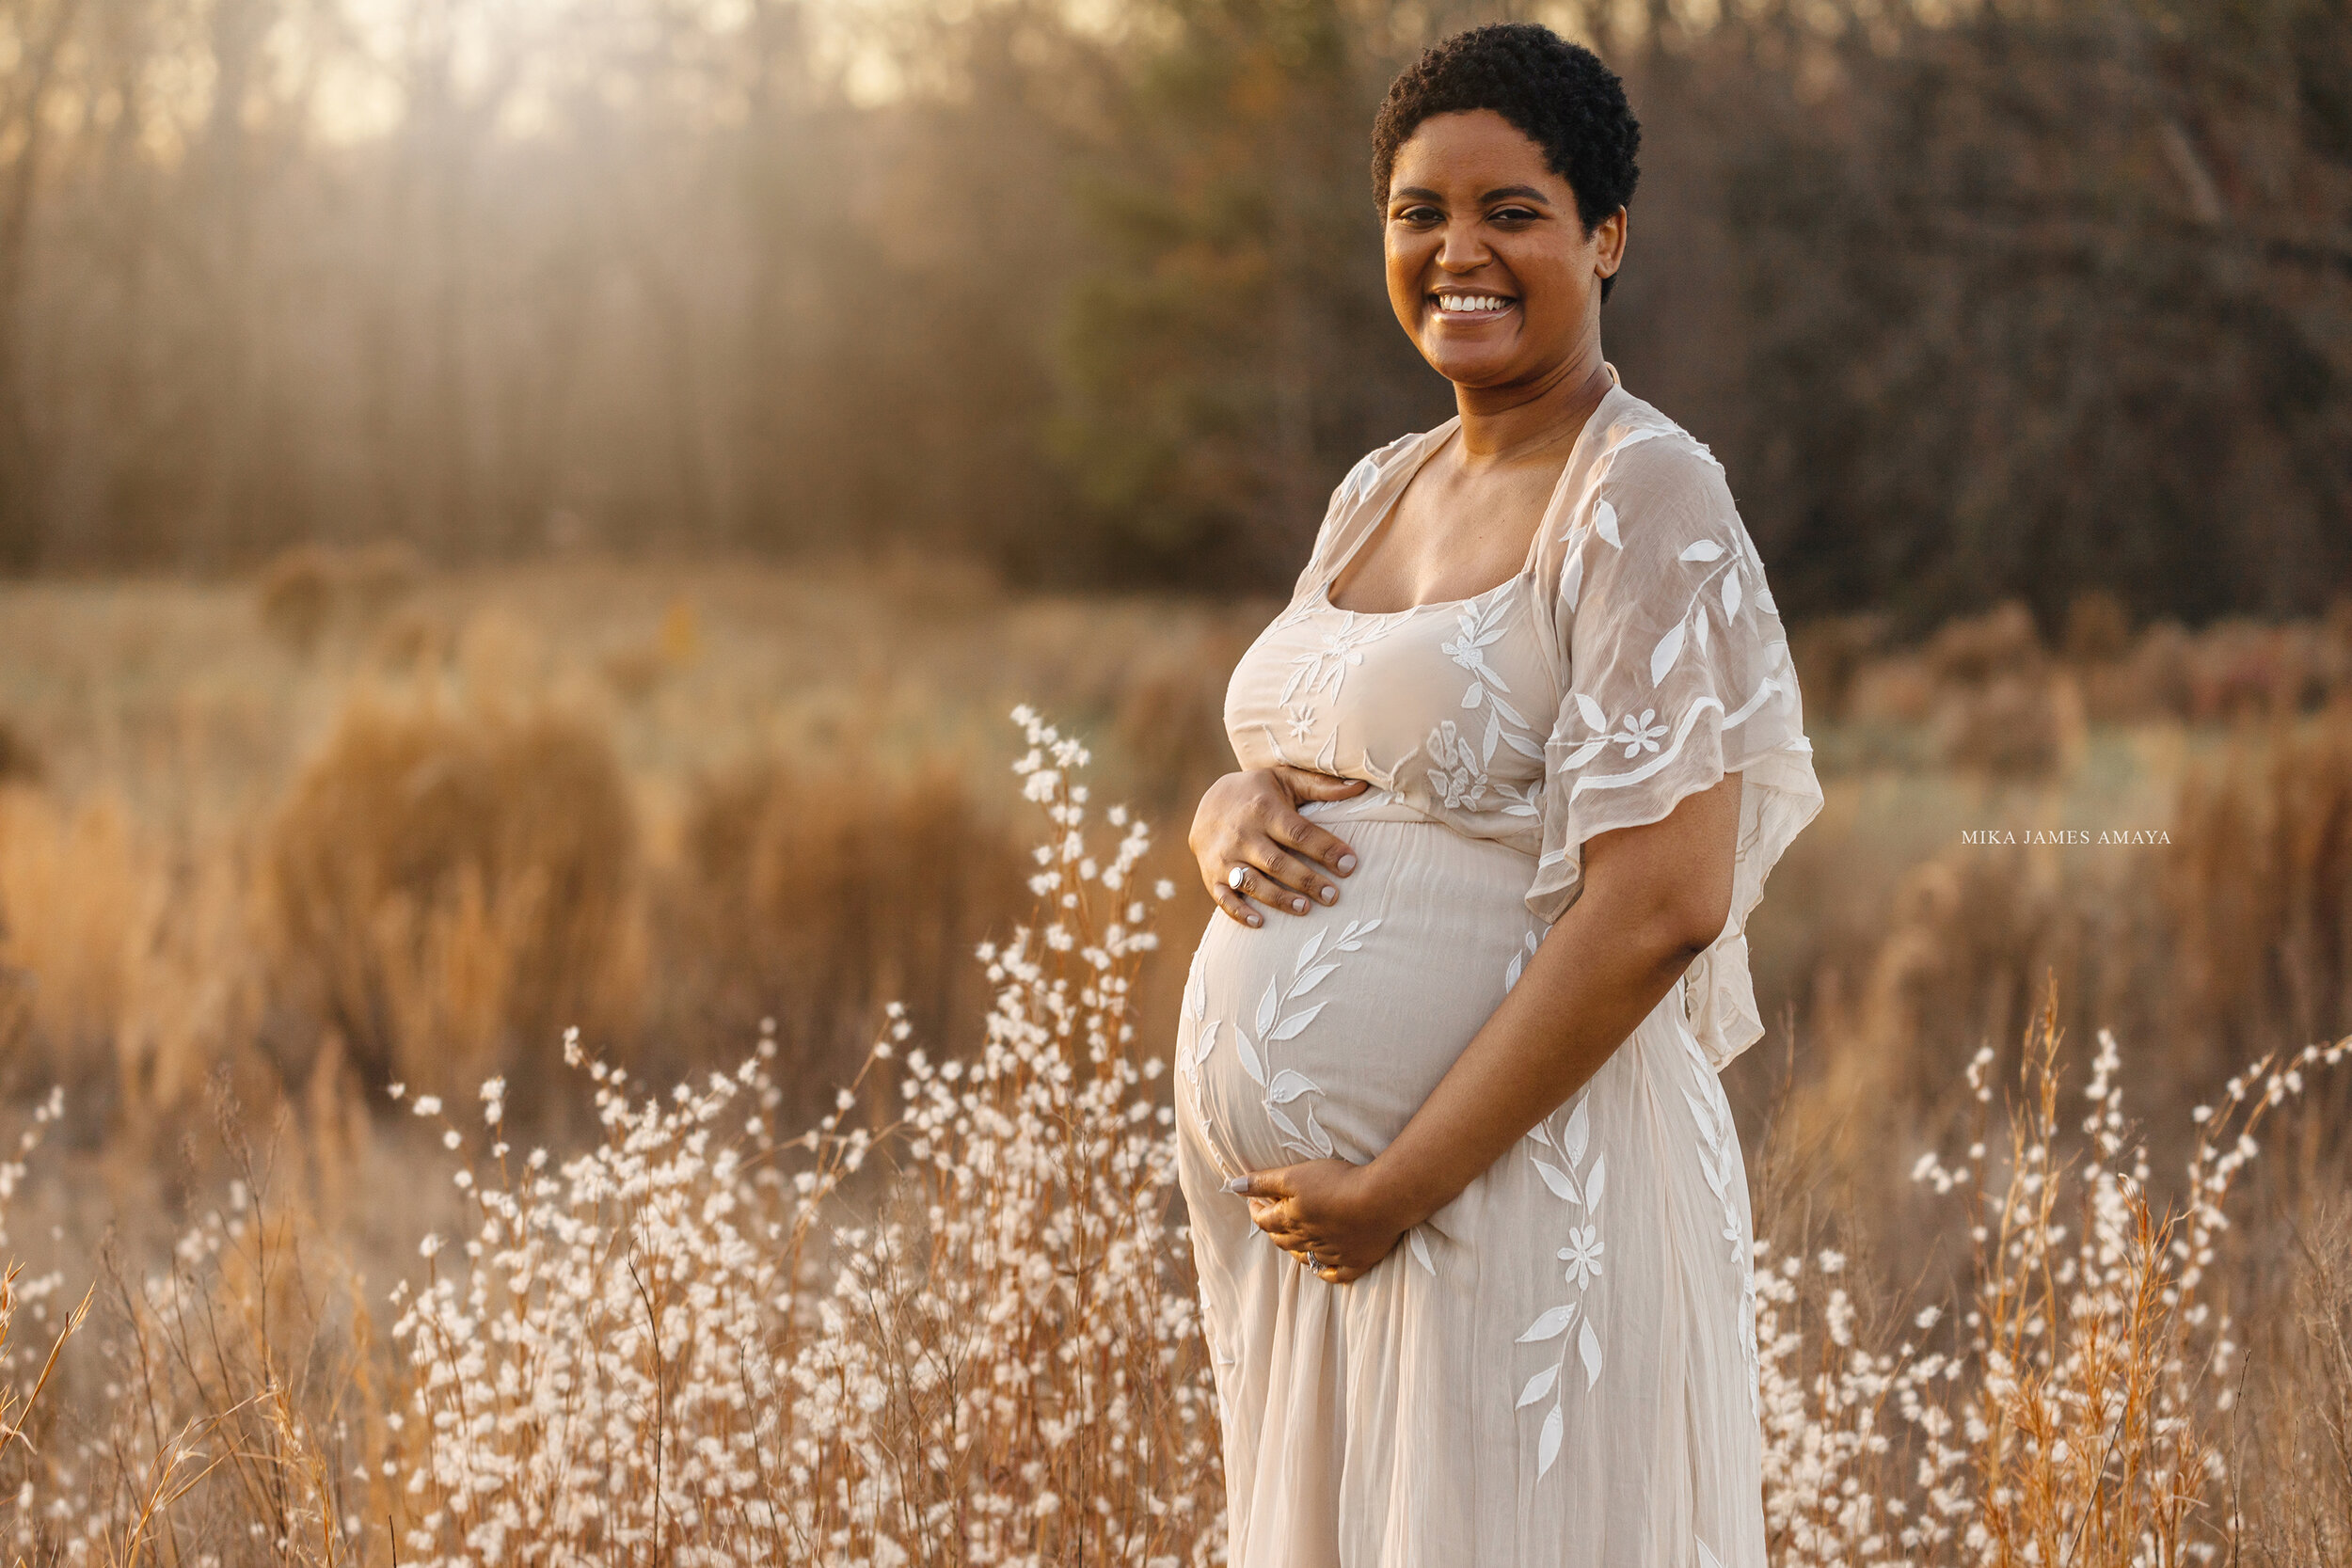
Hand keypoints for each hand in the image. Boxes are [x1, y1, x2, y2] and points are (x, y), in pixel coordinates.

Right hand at [1189, 766, 1366, 927]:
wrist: (1206, 801)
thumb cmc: (1258, 793)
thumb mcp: (1286, 779)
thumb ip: (1321, 786)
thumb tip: (1361, 787)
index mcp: (1264, 809)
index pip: (1298, 832)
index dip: (1325, 849)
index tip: (1350, 864)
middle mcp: (1243, 835)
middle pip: (1277, 862)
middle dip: (1307, 880)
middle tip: (1334, 896)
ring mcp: (1225, 857)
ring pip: (1252, 882)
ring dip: (1278, 898)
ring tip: (1305, 908)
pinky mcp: (1211, 876)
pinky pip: (1224, 898)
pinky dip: (1239, 912)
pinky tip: (1260, 923)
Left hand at [1227, 1158, 1409, 1283]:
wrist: (1381, 1200)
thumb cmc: (1338, 1182)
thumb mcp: (1295, 1175)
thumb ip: (1264, 1181)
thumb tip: (1233, 1185)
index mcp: (1292, 1220)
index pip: (1264, 1220)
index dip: (1255, 1210)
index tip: (1253, 1201)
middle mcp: (1308, 1241)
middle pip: (1283, 1240)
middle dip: (1272, 1229)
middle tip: (1270, 1218)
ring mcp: (1333, 1254)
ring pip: (1306, 1257)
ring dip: (1295, 1250)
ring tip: (1292, 1240)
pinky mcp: (1357, 1261)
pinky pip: (1336, 1274)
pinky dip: (1326, 1272)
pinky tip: (1322, 1268)